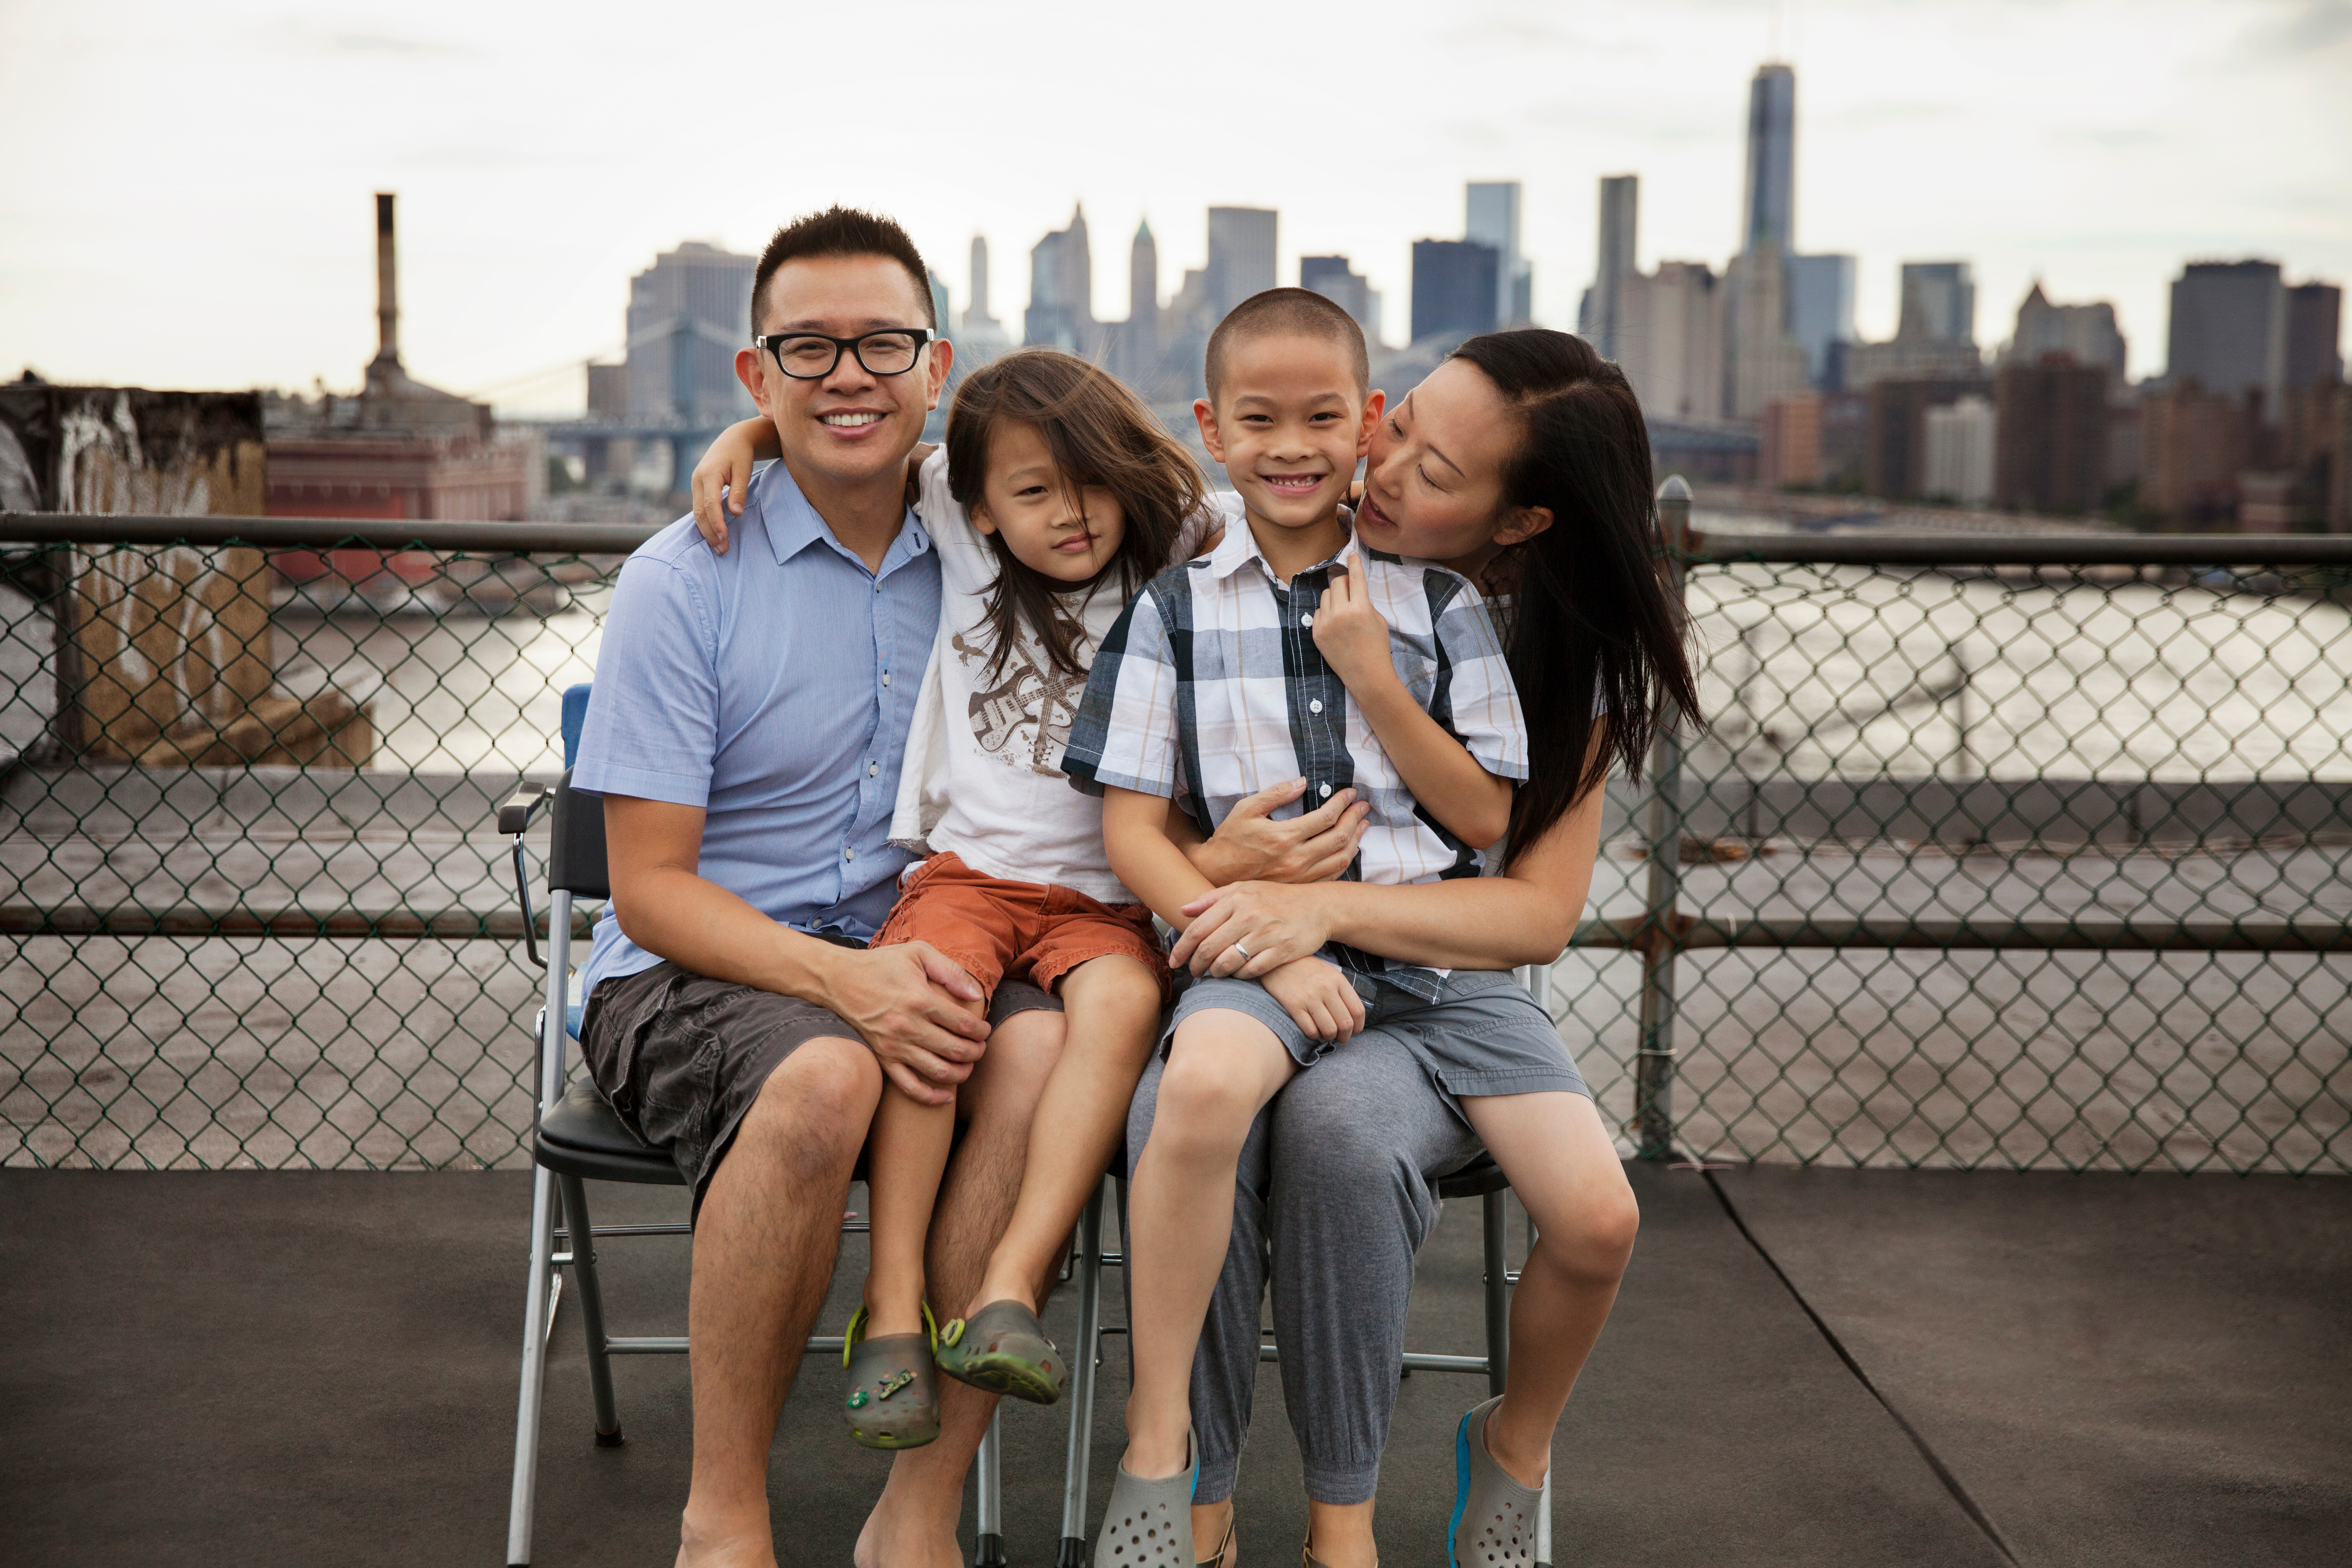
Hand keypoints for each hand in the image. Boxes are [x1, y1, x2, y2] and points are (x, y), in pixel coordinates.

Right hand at [690, 422, 770, 555]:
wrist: (732, 440)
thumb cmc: (741, 454)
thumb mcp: (744, 470)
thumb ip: (739, 491)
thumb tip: (735, 512)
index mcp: (709, 473)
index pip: (710, 503)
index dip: (716, 522)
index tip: (724, 537)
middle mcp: (697, 479)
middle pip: (699, 512)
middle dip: (710, 532)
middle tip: (723, 550)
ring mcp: (695, 484)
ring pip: (697, 513)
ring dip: (707, 531)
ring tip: (720, 548)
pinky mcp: (698, 488)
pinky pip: (698, 509)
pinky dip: (706, 524)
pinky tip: (715, 536)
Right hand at [820, 942, 990, 1105]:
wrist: (839, 980)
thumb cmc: (882, 964)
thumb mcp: (918, 953)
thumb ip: (950, 971)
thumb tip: (975, 995)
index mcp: (920, 1000)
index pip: (963, 1024)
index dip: (981, 1030)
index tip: (985, 1030)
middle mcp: (909, 1027)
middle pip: (956, 1050)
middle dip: (976, 1052)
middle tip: (981, 1047)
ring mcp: (894, 1046)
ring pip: (938, 1071)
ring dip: (961, 1073)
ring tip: (968, 1066)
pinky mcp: (883, 1058)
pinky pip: (909, 1086)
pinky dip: (930, 1097)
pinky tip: (946, 1096)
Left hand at [1170, 881, 1334, 979]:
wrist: (1318, 907)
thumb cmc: (1276, 898)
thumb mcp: (1245, 889)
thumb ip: (1213, 899)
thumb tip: (1183, 910)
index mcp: (1237, 899)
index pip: (1199, 928)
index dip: (1182, 948)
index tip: (1174, 961)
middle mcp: (1250, 915)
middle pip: (1210, 948)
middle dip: (1196, 964)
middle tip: (1193, 971)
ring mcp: (1267, 934)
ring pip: (1228, 962)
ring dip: (1216, 972)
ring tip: (1213, 973)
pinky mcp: (1282, 951)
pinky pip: (1251, 971)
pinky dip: (1239, 976)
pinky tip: (1236, 974)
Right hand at [1185, 778, 1367, 886]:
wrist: (1215, 874)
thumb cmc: (1230, 839)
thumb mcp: (1246, 809)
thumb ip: (1276, 794)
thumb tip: (1303, 782)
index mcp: (1284, 837)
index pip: (1325, 817)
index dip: (1342, 803)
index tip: (1351, 794)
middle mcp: (1295, 859)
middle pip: (1339, 838)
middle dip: (1355, 818)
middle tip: (1363, 806)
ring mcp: (1299, 877)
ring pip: (1340, 859)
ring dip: (1355, 839)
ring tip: (1362, 824)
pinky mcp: (1298, 887)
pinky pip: (1331, 875)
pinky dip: (1344, 860)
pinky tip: (1348, 848)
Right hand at [1260, 955, 1364, 1042]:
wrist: (1275, 960)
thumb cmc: (1305, 969)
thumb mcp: (1328, 973)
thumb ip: (1341, 991)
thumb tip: (1352, 1017)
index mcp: (1337, 979)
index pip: (1357, 1010)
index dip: (1358, 1026)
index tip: (1354, 1031)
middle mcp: (1326, 988)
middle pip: (1345, 1023)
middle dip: (1345, 1036)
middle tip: (1340, 1037)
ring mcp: (1309, 997)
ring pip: (1329, 1030)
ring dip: (1329, 1037)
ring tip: (1325, 1034)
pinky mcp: (1293, 1005)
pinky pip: (1310, 1031)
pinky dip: (1314, 1035)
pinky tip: (1312, 1030)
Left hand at [1311, 564, 1396, 693]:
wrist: (1366, 675)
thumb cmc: (1376, 646)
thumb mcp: (1377, 619)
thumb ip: (1364, 601)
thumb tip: (1352, 587)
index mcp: (1360, 608)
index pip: (1356, 578)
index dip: (1354, 563)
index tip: (1351, 554)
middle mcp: (1341, 614)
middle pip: (1337, 582)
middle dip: (1345, 583)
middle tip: (1351, 592)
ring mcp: (1326, 624)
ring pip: (1326, 595)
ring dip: (1334, 597)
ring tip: (1343, 611)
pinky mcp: (1316, 633)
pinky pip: (1318, 612)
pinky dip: (1326, 613)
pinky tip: (1336, 624)